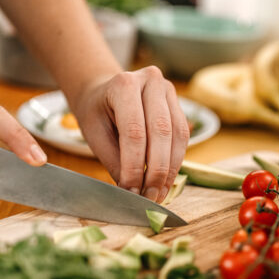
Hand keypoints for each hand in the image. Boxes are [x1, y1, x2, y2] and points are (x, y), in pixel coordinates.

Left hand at [71, 66, 189, 202]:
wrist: (103, 93)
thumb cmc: (96, 113)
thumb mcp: (95, 136)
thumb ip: (115, 161)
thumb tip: (133, 192)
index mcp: (123, 84)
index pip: (134, 131)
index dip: (135, 166)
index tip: (131, 191)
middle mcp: (151, 81)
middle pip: (161, 131)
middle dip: (156, 170)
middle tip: (149, 196)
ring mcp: (168, 91)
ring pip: (177, 135)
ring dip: (170, 169)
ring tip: (159, 193)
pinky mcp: (178, 105)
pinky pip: (183, 136)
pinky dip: (175, 161)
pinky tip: (165, 180)